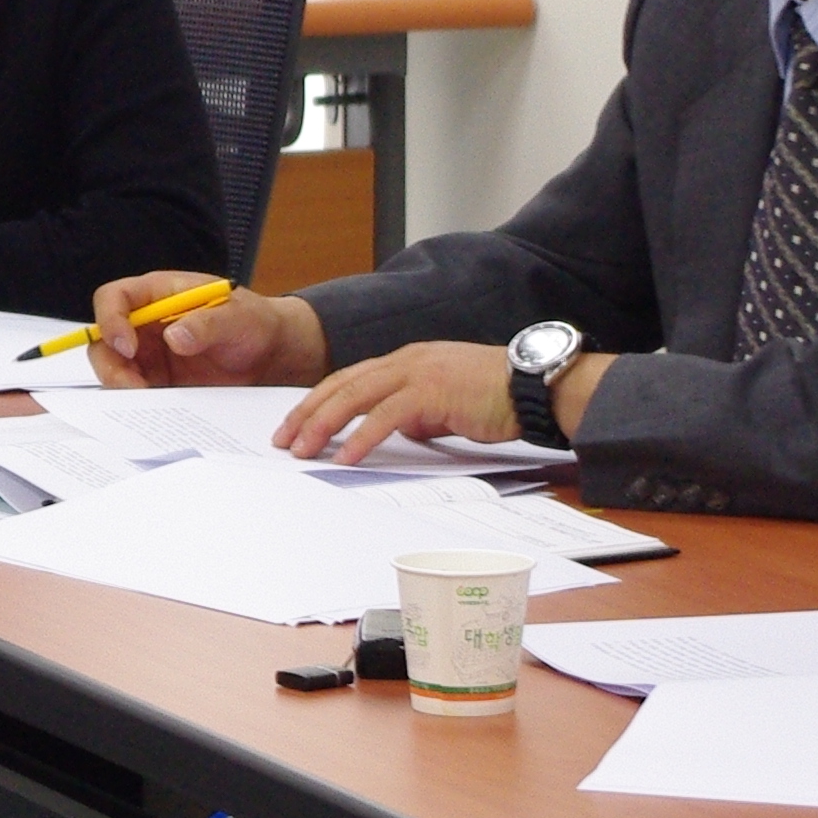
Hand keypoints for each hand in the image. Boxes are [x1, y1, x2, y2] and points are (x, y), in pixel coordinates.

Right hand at [89, 273, 328, 388]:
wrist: (270, 354)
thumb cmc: (253, 322)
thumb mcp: (237, 316)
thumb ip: (206, 324)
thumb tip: (174, 337)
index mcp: (157, 294)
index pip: (113, 298)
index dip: (111, 320)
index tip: (128, 346)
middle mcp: (145, 323)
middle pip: (104, 339)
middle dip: (111, 364)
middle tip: (133, 386)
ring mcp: (149, 353)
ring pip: (114, 369)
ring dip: (122, 386)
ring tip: (148, 399)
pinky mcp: (158, 380)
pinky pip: (136, 391)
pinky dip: (139, 402)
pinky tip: (158, 409)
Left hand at [277, 340, 527, 463]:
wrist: (533, 386)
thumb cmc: (496, 396)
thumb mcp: (445, 403)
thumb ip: (417, 412)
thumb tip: (396, 431)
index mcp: (407, 361)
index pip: (349, 378)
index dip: (318, 401)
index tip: (295, 424)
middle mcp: (406, 361)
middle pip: (342, 384)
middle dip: (307, 412)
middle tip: (283, 439)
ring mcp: (418, 373)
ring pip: (356, 397)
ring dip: (324, 425)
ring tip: (303, 449)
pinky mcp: (432, 392)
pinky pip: (385, 417)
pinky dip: (360, 438)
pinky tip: (344, 456)